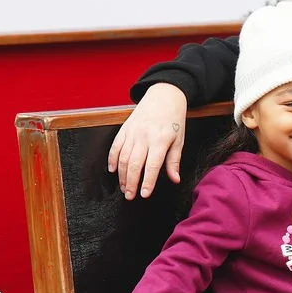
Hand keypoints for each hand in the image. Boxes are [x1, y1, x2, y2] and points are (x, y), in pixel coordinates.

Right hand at [107, 83, 187, 199]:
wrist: (164, 96)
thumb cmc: (173, 119)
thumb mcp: (179, 139)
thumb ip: (174, 161)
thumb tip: (175, 179)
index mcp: (160, 140)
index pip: (152, 165)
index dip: (147, 182)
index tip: (145, 194)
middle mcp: (144, 136)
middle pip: (134, 164)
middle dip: (131, 182)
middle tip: (130, 196)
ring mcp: (132, 132)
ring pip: (122, 157)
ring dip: (121, 175)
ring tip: (124, 188)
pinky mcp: (124, 129)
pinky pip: (115, 146)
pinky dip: (112, 159)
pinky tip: (112, 171)